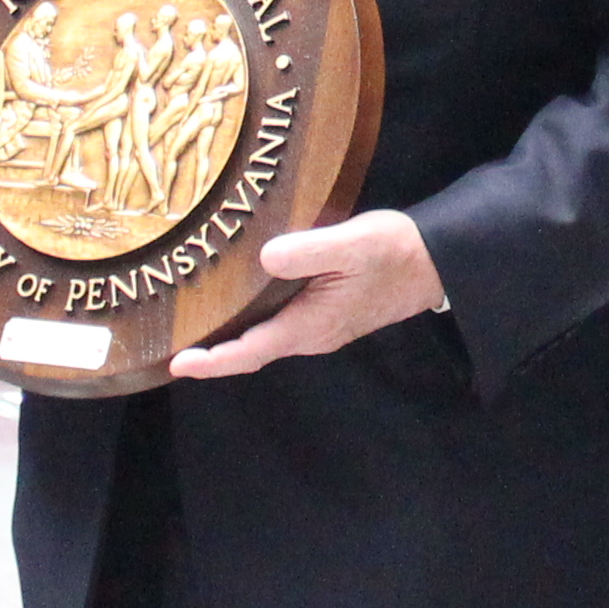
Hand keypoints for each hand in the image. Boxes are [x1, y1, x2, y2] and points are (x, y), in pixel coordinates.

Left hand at [163, 209, 448, 380]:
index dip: (212, 360)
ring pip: (267, 340)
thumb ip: (309, 251)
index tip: (177, 364)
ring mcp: (322, 328)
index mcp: (311, 325)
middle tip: (172, 345)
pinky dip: (253, 324)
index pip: (250, 352)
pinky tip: (242, 302)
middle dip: (214, 353)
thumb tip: (266, 257)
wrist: (436, 261)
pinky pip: (280, 327)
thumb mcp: (353, 243)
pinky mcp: (329, 314)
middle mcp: (312, 335)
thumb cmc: (394, 251)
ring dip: (233, 339)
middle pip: (253, 352)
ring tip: (197, 325)